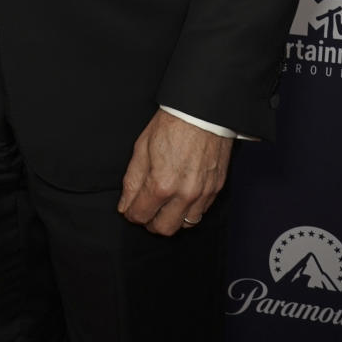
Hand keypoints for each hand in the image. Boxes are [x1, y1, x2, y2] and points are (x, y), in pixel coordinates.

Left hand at [117, 109, 231, 236]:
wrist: (202, 112)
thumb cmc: (171, 125)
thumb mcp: (142, 148)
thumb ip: (132, 180)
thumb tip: (125, 205)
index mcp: (161, 184)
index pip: (141, 215)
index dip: (131, 214)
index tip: (130, 208)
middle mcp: (184, 195)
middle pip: (163, 228)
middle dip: (150, 222)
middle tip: (145, 209)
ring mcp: (203, 194)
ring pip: (184, 225)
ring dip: (171, 219)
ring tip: (164, 206)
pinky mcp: (216, 189)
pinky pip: (201, 212)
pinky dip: (188, 211)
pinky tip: (181, 198)